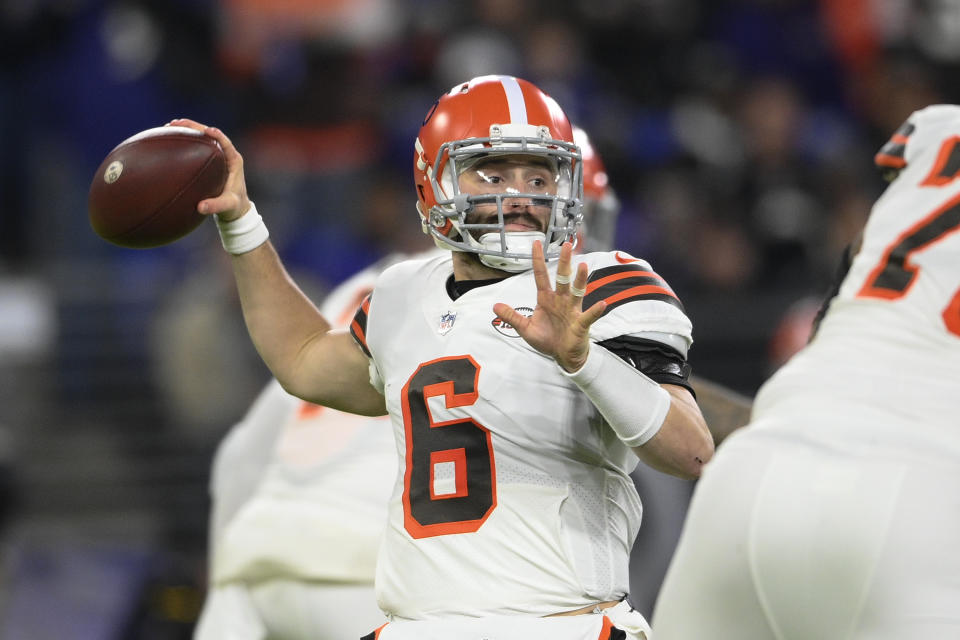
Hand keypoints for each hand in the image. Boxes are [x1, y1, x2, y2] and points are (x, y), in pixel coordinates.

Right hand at [168, 118, 249, 221]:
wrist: (236, 208)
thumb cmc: (234, 207)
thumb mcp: (228, 206)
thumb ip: (216, 206)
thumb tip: (200, 207)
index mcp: (234, 161)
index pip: (226, 143)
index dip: (217, 135)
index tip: (207, 130)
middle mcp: (226, 154)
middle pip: (210, 134)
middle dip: (194, 127)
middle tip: (176, 123)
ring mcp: (218, 155)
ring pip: (202, 137)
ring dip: (187, 130)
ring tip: (169, 125)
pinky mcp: (210, 158)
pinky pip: (197, 145)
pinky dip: (185, 140)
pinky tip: (170, 137)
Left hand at [493, 241, 605, 371]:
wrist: (563, 356)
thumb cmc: (547, 339)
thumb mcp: (525, 329)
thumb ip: (512, 316)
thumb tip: (494, 306)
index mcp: (546, 299)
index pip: (541, 275)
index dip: (538, 260)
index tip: (536, 243)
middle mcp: (561, 300)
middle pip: (562, 278)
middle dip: (564, 262)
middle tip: (567, 245)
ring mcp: (572, 310)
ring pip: (576, 291)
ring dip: (580, 280)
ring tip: (582, 266)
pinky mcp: (581, 323)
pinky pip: (589, 316)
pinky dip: (595, 310)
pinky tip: (601, 304)